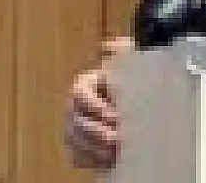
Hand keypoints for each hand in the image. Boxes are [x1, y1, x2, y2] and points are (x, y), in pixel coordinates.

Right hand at [64, 37, 133, 168]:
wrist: (132, 114)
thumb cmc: (128, 88)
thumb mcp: (127, 66)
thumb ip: (121, 52)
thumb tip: (110, 45)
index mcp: (84, 86)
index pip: (78, 94)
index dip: (95, 106)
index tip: (115, 116)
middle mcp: (73, 108)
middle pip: (74, 121)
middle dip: (96, 131)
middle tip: (117, 138)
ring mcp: (73, 129)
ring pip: (73, 140)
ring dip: (94, 148)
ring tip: (115, 152)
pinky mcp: (77, 149)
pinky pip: (76, 157)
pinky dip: (91, 161)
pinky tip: (107, 161)